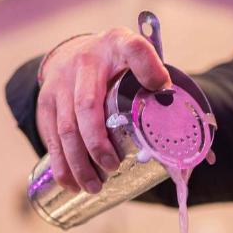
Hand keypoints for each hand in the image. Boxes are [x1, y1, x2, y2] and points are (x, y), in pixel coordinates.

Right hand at [35, 28, 170, 193]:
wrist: (76, 52)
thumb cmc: (118, 66)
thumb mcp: (140, 63)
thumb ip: (159, 87)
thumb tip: (186, 130)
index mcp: (118, 46)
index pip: (135, 50)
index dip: (148, 67)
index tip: (162, 87)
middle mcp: (85, 61)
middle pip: (88, 105)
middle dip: (98, 142)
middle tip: (112, 167)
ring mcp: (61, 82)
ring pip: (66, 127)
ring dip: (78, 162)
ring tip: (94, 186)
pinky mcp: (46, 101)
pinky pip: (51, 136)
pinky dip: (61, 164)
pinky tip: (71, 184)